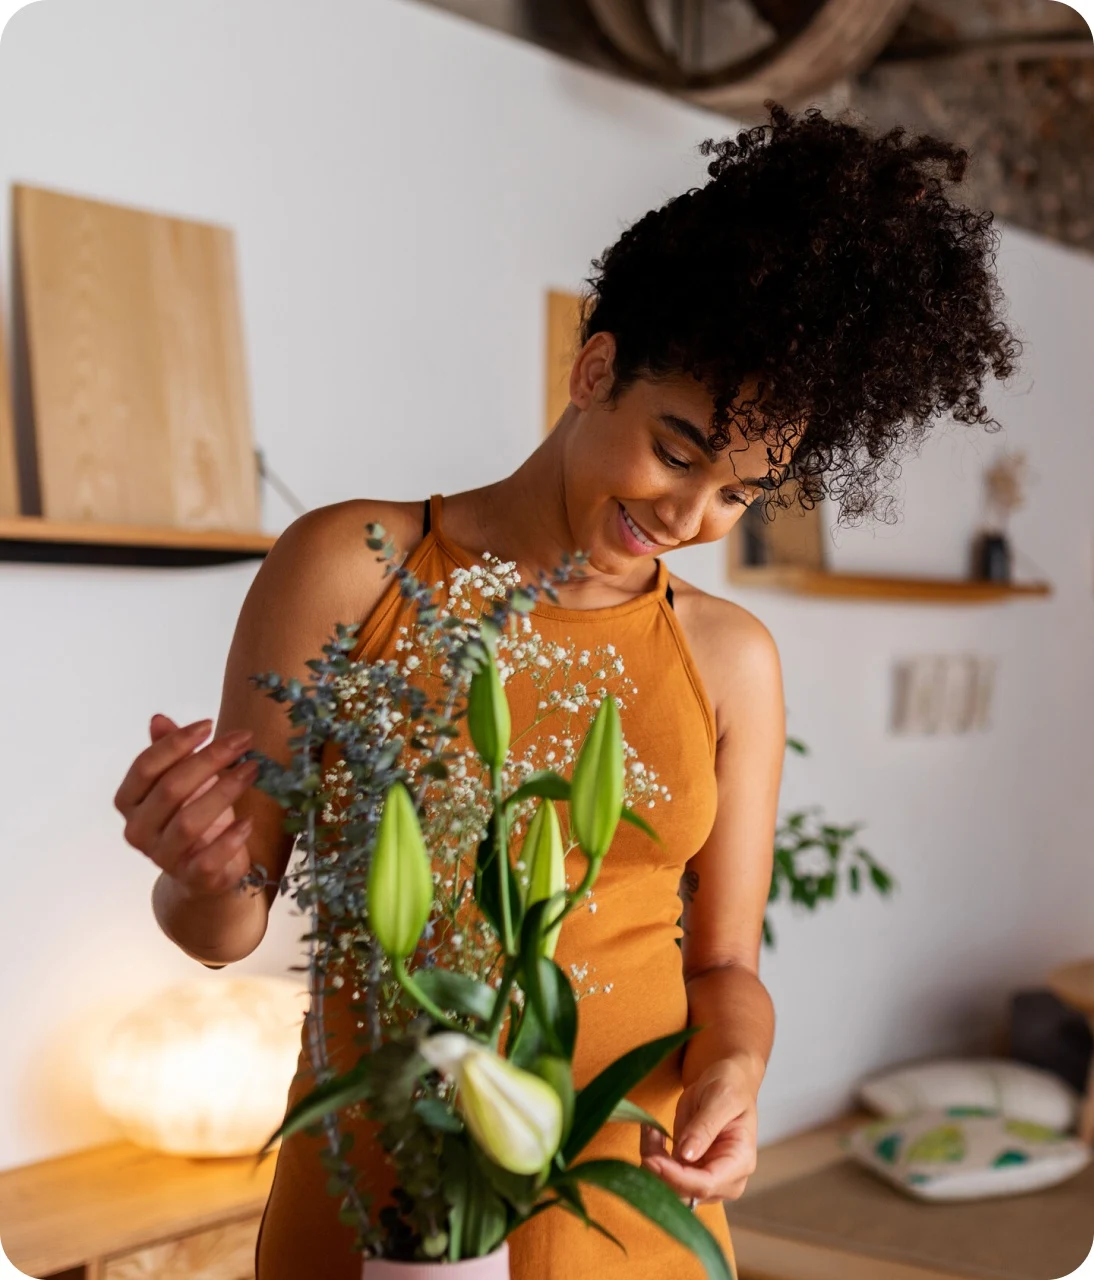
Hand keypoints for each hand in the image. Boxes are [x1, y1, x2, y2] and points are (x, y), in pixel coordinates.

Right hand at [114, 713, 258, 898]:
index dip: (176, 743)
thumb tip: (158, 719)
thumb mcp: (184, 780)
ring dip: (225, 791)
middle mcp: (138, 830)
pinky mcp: (191, 877)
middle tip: (243, 740)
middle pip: (170, 789)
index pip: (145, 767)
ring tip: (253, 769)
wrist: (206, 871)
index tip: (209, 724)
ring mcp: (163, 857)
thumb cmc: (194, 814)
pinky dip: (231, 838)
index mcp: (130, 802)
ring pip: (189, 821)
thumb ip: (170, 752)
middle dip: (210, 759)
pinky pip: (209, 859)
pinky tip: (249, 820)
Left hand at [640, 1058, 758, 1204]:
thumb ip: (705, 1127)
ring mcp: (705, 1177)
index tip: (652, 1159)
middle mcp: (724, 1179)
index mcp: (739, 1162)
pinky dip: (652, 1155)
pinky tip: (650, 1132)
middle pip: (685, 1192)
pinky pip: (664, 1173)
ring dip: (652, 1160)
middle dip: (660, 1169)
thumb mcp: (721, 1099)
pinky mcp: (688, 1170)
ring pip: (669, 1186)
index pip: (706, 1184)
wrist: (727, 1083)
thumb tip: (687, 1155)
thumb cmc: (730, 1087)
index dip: (676, 1177)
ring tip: (649, 1128)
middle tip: (648, 1134)